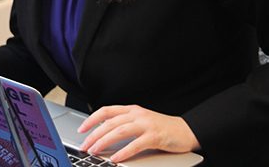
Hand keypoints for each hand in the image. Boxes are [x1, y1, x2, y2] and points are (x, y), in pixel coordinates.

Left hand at [77, 104, 199, 162]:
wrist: (186, 130)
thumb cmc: (162, 128)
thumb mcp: (141, 122)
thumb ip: (125, 125)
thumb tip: (104, 136)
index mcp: (132, 110)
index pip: (106, 111)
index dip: (92, 119)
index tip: (81, 130)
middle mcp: (137, 114)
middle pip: (110, 122)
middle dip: (94, 135)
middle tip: (84, 145)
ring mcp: (146, 124)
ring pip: (119, 131)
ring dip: (104, 141)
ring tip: (95, 151)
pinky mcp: (155, 136)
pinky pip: (135, 144)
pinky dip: (124, 152)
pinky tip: (115, 159)